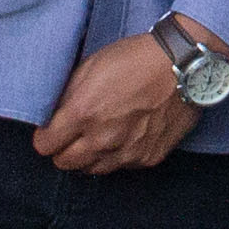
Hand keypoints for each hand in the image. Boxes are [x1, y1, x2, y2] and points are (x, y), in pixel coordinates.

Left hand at [34, 28, 203, 174]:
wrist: (183, 65)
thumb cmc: (135, 59)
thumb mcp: (91, 65)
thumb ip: (67, 95)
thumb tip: (53, 115)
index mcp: (82, 113)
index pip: (44, 146)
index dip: (45, 137)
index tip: (51, 130)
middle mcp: (102, 140)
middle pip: (64, 163)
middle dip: (63, 150)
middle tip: (72, 135)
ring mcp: (126, 153)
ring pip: (92, 170)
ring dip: (89, 156)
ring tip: (100, 135)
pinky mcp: (148, 158)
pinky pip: (122, 166)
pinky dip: (117, 156)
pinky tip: (125, 136)